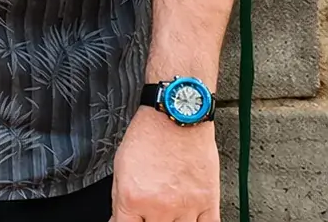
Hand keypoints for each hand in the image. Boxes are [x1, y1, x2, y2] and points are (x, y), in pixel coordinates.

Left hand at [111, 107, 220, 221]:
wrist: (176, 117)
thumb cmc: (149, 135)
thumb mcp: (121, 165)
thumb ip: (121, 197)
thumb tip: (120, 218)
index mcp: (133, 198)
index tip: (129, 220)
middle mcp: (160, 207)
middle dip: (148, 221)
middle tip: (149, 211)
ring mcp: (186, 207)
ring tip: (168, 211)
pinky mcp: (208, 202)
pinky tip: (190, 219)